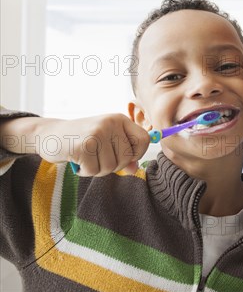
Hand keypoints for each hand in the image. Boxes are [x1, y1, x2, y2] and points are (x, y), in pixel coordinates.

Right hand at [0, 114, 149, 176]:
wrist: (50, 134)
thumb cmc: (82, 139)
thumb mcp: (106, 142)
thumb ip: (123, 154)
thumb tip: (135, 169)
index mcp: (119, 119)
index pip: (144, 139)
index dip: (137, 154)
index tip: (125, 157)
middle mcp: (110, 123)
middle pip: (127, 157)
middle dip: (114, 165)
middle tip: (98, 159)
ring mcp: (96, 133)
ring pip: (111, 166)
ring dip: (98, 169)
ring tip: (87, 159)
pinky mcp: (83, 146)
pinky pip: (94, 170)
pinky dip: (86, 171)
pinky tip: (78, 161)